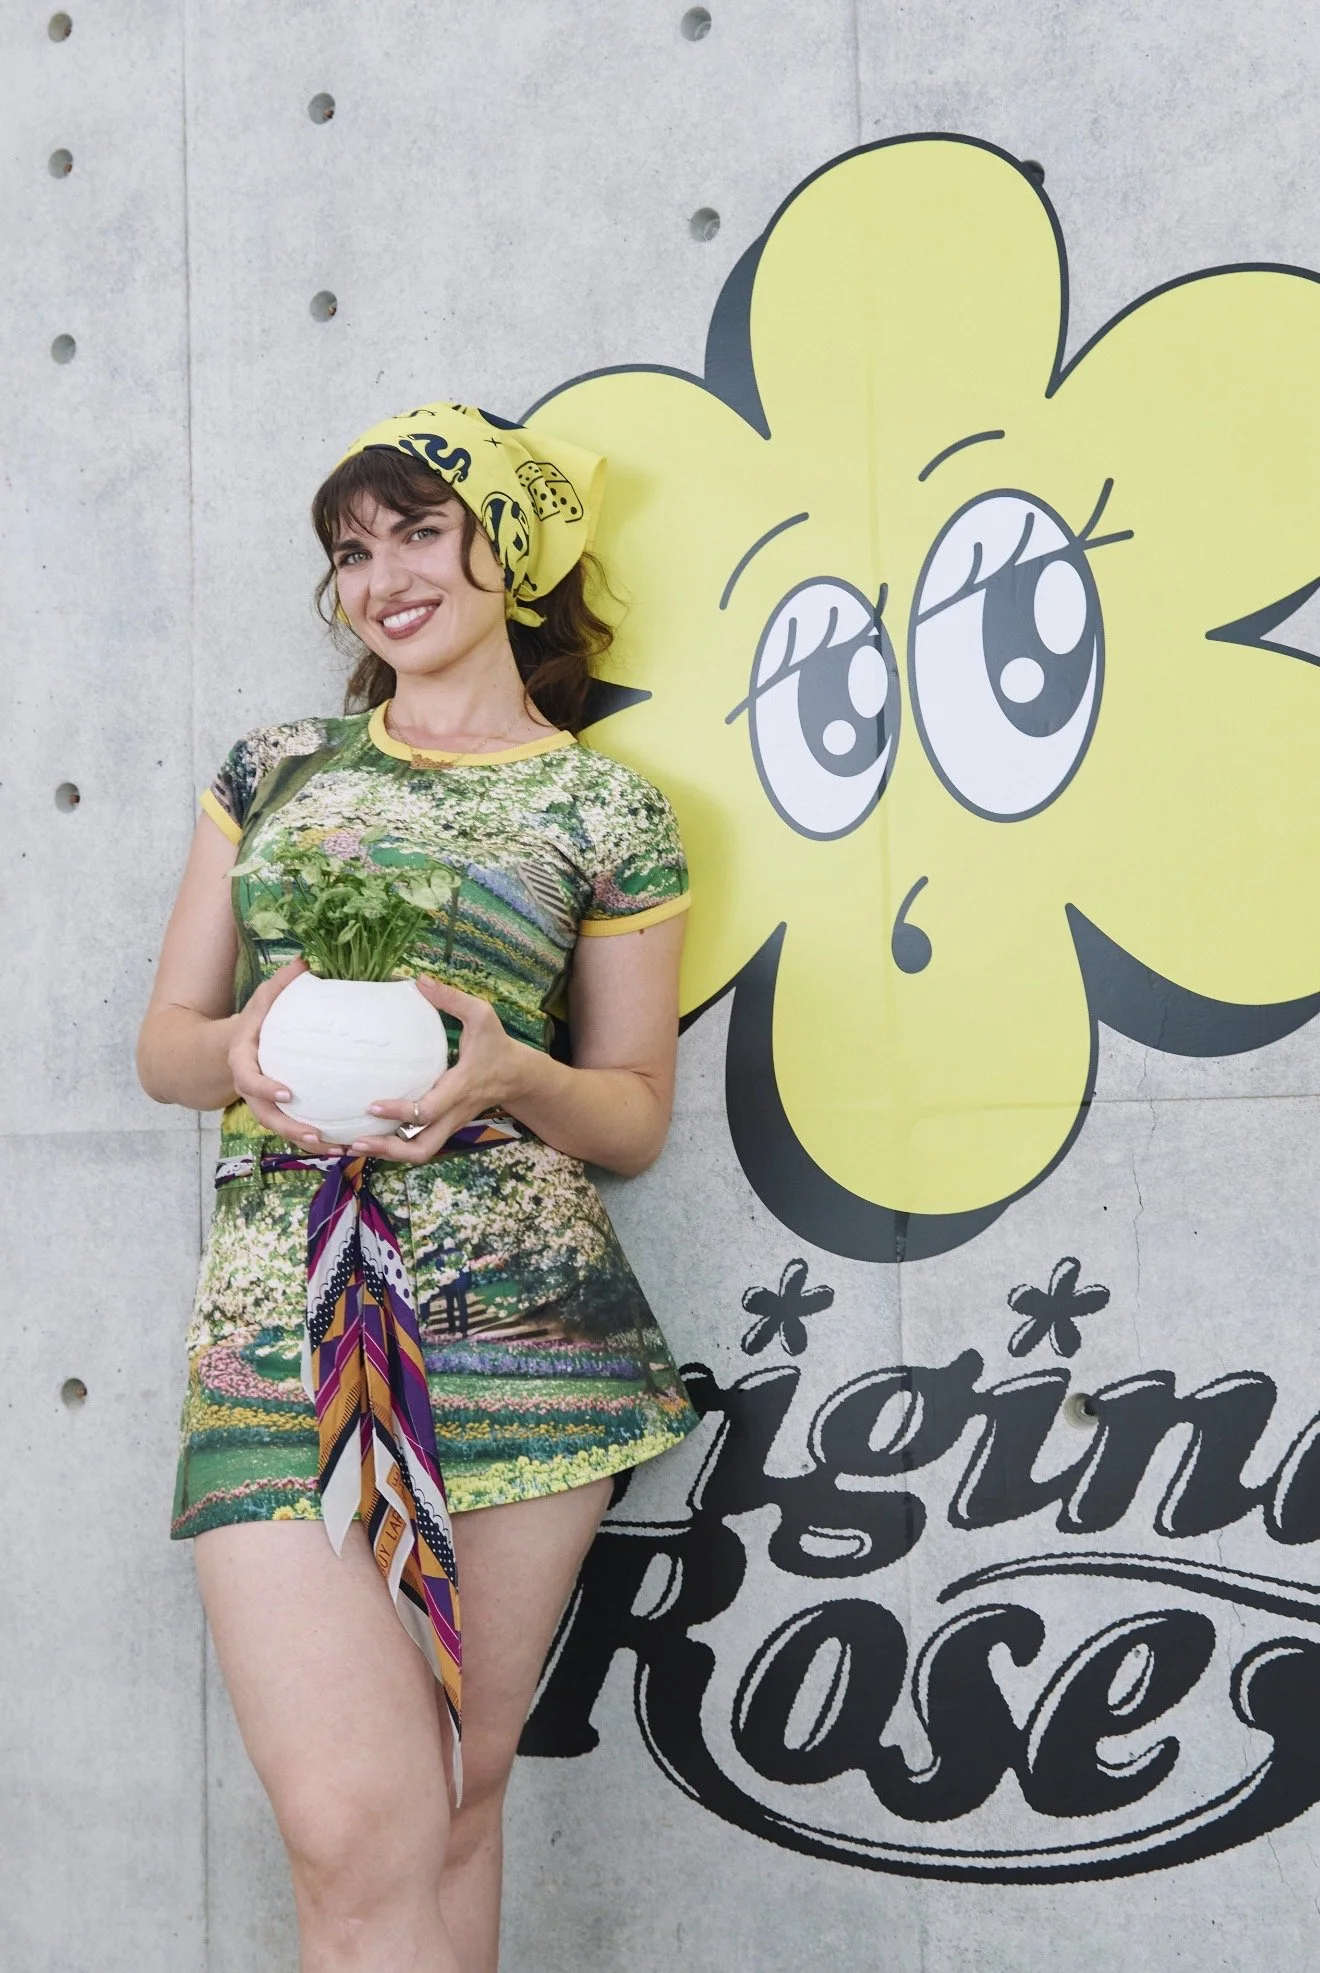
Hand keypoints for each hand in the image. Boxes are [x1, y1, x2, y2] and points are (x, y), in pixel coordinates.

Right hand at [226, 958, 346, 1151]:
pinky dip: (316, 1139)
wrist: (234, 1047)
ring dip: (308, 1142)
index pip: (248, 1079)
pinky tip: (343, 1145)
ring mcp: (264, 1103)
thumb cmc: (256, 1019)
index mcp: (243, 1061)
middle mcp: (251, 1088)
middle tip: (316, 1134)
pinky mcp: (280, 1112)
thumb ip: (282, 984)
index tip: (289, 1093)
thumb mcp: (264, 998)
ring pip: (282, 1129)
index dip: (265, 1088)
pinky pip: (295, 1129)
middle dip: (290, 1128)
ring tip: (337, 1148)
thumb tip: (305, 960)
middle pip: (266, 1116)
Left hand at [348, 977, 523, 1164]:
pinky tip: (370, 1137)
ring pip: (420, 1153)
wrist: (518, 1077)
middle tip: (356, 1141)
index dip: (399, 1111)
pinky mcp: (444, 1126)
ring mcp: (449, 1124)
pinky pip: (419, 1145)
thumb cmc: (497, 1045)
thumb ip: (451, 999)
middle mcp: (453, 1114)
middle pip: (422, 1149)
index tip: (371, 1105)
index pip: (428, 1110)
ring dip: (387, 1154)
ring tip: (355, 1145)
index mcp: (460, 1088)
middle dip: (388, 1151)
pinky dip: (394, 1147)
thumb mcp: (482, 1015)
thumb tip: (420, 981)